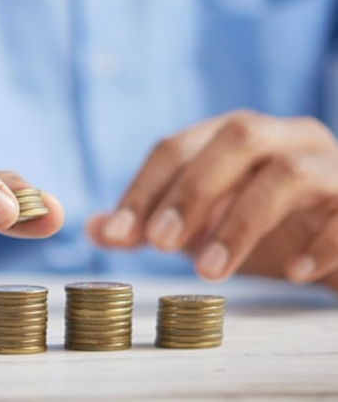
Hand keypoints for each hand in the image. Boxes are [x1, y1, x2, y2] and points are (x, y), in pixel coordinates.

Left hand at [87, 110, 337, 290]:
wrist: (334, 241)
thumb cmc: (261, 230)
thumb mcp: (201, 228)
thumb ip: (152, 224)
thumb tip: (95, 229)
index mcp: (234, 137)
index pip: (179, 146)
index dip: (145, 187)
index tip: (119, 234)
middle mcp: (282, 137)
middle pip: (236, 138)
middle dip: (192, 191)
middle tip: (159, 243)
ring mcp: (328, 163)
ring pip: (287, 172)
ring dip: (241, 222)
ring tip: (209, 271)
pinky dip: (317, 241)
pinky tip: (291, 272)